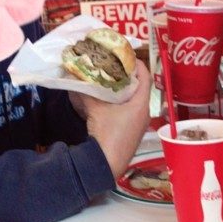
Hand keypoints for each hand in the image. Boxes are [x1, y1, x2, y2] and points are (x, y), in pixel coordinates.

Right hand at [72, 61, 151, 179]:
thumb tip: (76, 79)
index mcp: (141, 104)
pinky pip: (131, 113)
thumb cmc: (107, 133)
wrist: (107, 164)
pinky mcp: (133, 134)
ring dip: (125, 92)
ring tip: (110, 83)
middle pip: (140, 89)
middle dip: (128, 78)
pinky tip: (109, 104)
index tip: (127, 57)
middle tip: (115, 68)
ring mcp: (139, 126)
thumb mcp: (95, 110)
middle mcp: (144, 114)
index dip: (138, 65)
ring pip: (135, 102)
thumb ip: (87, 93)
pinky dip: (122, 104)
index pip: (145, 78)